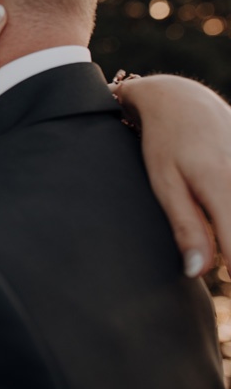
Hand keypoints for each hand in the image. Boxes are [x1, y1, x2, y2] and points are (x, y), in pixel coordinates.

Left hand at [118, 74, 230, 276]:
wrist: (182, 100)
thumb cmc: (166, 143)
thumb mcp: (165, 186)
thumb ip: (186, 228)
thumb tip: (197, 272)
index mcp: (223, 186)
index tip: (228, 289)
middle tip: (225, 266)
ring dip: (230, 230)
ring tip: (222, 241)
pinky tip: (222, 217)